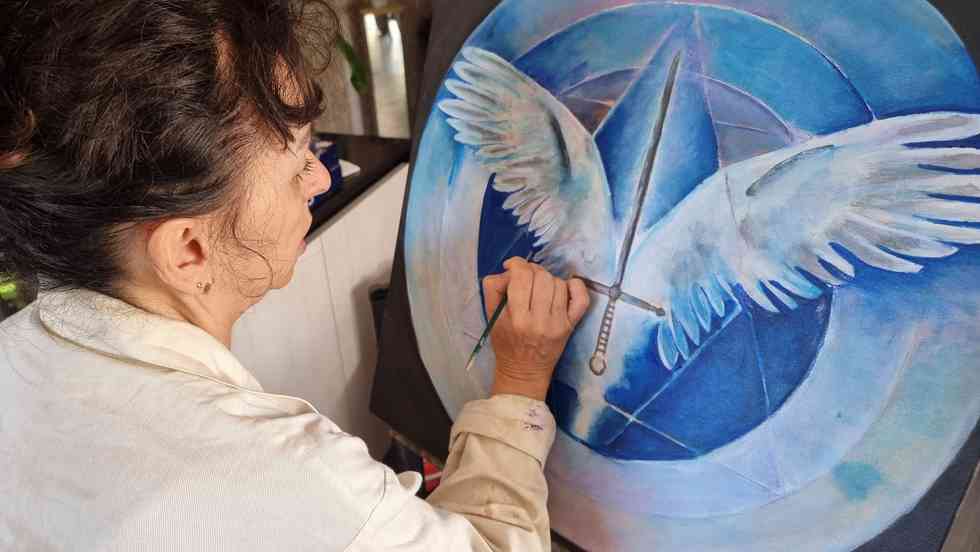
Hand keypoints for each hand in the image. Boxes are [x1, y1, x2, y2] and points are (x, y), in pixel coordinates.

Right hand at [482, 257, 589, 400]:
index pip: (522, 277)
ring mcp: (559, 323)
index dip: (516, 264)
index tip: (512, 267)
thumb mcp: (492, 318)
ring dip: (547, 280)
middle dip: (531, 272)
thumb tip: (510, 271)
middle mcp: (540, 320)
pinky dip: (575, 286)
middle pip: (541, 277)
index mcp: (517, 319)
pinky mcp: (571, 326)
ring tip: (539, 289)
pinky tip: (564, 287)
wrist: (525, 372)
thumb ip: (494, 289)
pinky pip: (581, 298)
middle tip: (525, 280)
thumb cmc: (506, 344)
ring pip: (558, 283)